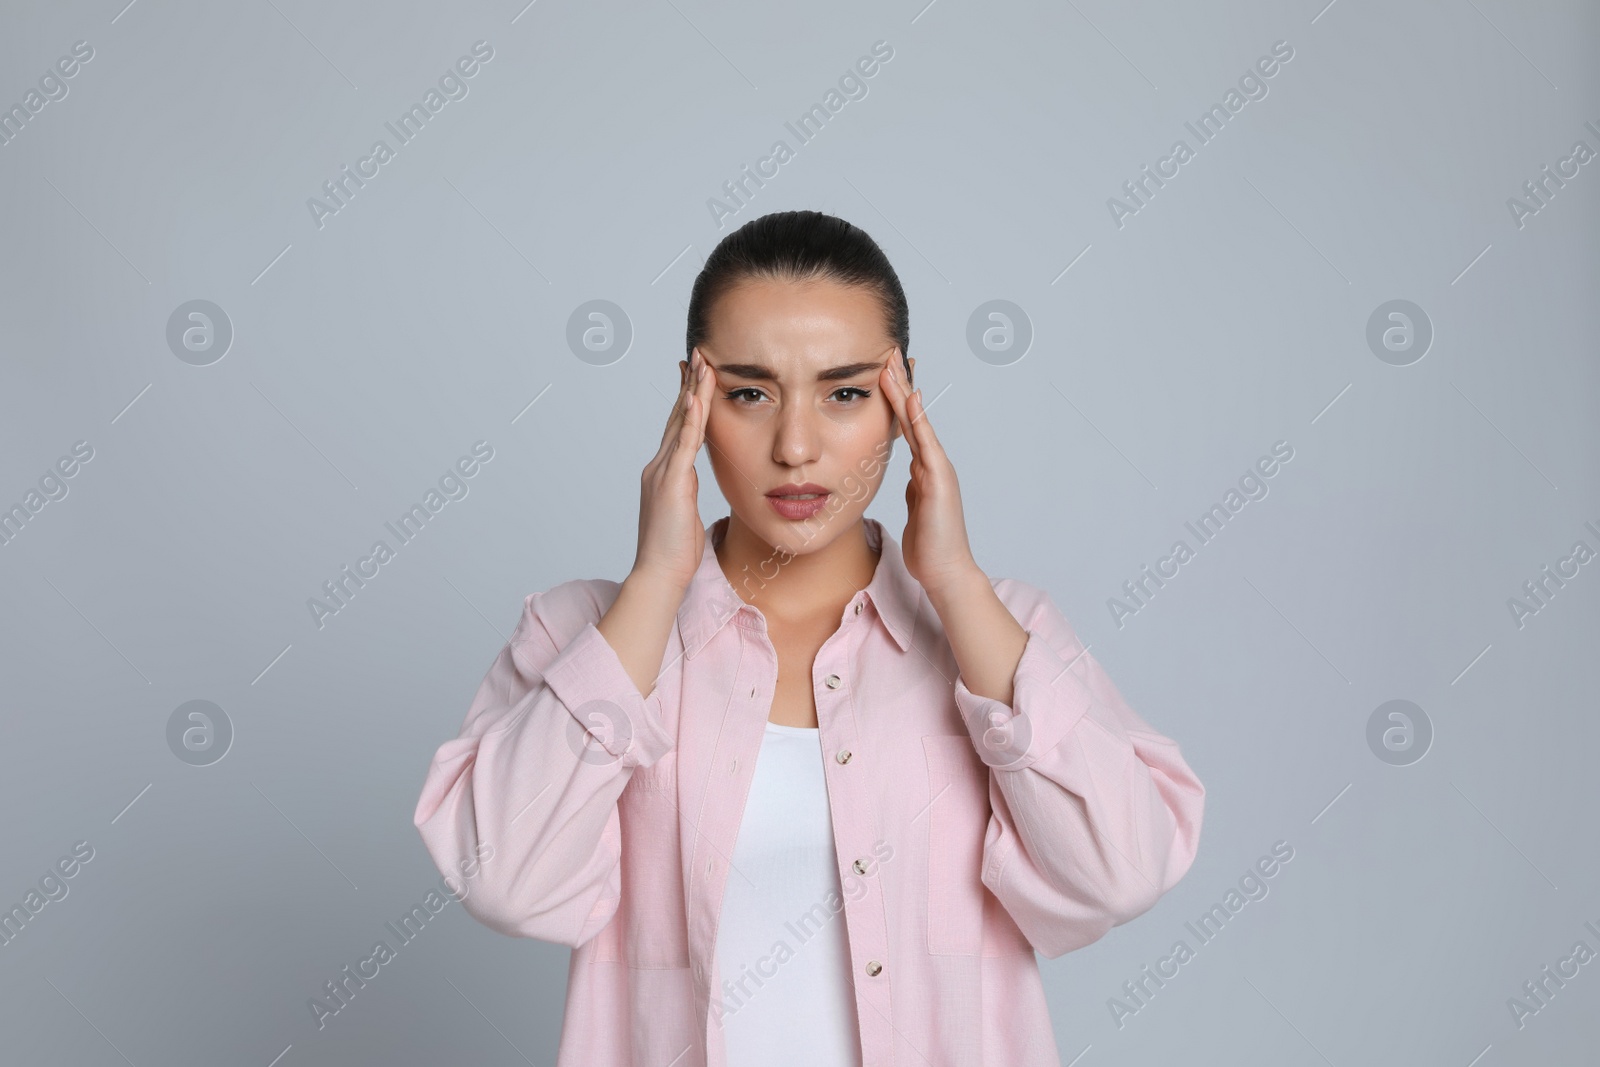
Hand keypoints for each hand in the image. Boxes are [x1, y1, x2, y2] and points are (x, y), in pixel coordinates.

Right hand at [630, 346, 717, 592]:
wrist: (659, 574)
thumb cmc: (673, 553)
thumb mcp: (684, 515)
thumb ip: (686, 495)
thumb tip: (693, 487)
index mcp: (664, 474)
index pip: (677, 428)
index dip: (687, 400)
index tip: (695, 375)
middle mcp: (659, 467)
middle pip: (676, 416)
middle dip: (688, 384)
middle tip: (697, 354)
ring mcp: (663, 473)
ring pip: (680, 423)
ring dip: (692, 391)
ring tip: (702, 363)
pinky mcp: (671, 483)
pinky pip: (684, 444)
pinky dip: (690, 419)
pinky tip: (696, 397)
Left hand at [878, 350, 979, 594]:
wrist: (946, 572)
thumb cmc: (929, 545)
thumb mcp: (915, 508)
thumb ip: (914, 487)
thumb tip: (908, 474)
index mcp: (924, 468)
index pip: (906, 424)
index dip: (896, 396)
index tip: (883, 369)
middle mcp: (933, 463)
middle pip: (913, 414)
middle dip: (900, 382)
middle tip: (888, 351)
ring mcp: (938, 470)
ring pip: (917, 422)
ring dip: (903, 392)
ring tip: (891, 364)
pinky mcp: (939, 481)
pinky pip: (926, 445)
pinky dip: (918, 421)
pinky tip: (910, 400)